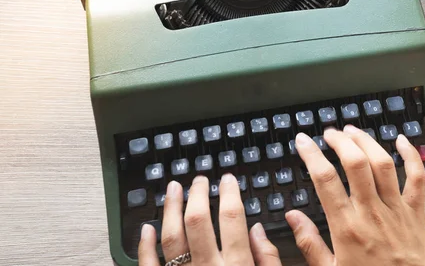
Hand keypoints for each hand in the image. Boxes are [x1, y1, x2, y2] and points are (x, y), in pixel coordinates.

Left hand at [138, 174, 281, 265]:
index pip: (232, 218)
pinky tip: (146, 228)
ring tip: (173, 188)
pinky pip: (149, 264)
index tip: (228, 179)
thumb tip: (258, 230)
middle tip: (201, 180)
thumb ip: (268, 259)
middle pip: (198, 221)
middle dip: (199, 194)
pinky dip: (144, 245)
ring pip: (171, 238)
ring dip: (171, 209)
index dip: (230, 193)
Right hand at [286, 125, 424, 265]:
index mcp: (346, 227)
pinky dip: (411, 156)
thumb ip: (309, 243)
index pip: (325, 179)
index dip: (311, 155)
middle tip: (328, 133)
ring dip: (367, 141)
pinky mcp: (416, 213)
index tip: (303, 141)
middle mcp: (371, 212)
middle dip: (340, 141)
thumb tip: (292, 216)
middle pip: (355, 163)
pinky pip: (417, 178)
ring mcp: (396, 210)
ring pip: (383, 164)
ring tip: (352, 131)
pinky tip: (401, 141)